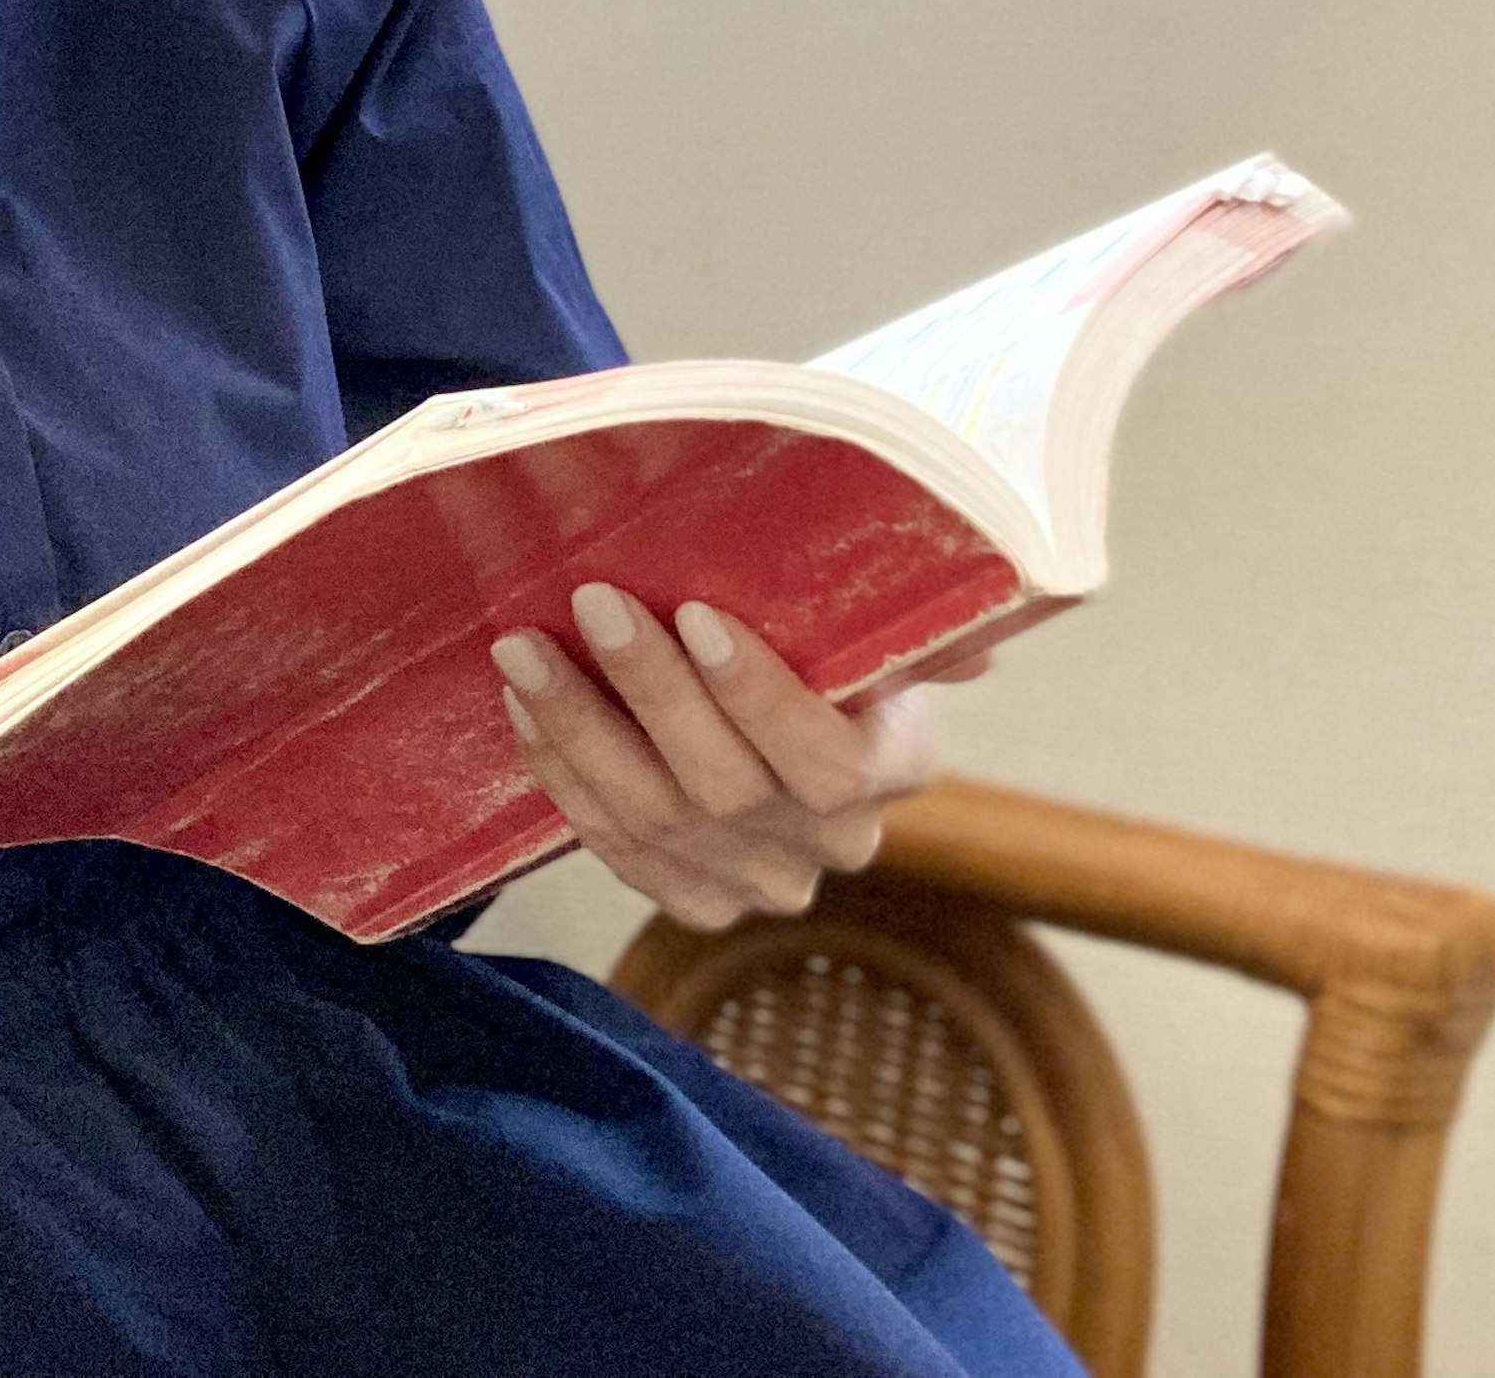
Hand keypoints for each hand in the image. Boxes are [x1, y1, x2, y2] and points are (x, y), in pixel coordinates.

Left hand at [489, 587, 995, 932]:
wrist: (800, 744)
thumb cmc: (841, 658)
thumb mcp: (887, 629)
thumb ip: (915, 619)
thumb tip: (971, 592)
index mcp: (890, 773)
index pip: (826, 757)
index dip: (757, 693)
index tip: (696, 613)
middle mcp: (826, 844)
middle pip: (725, 784)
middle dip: (649, 689)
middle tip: (595, 601)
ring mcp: (753, 884)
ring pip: (653, 816)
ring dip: (580, 725)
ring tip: (525, 648)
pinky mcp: (690, 901)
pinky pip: (612, 843)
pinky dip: (561, 773)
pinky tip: (523, 707)